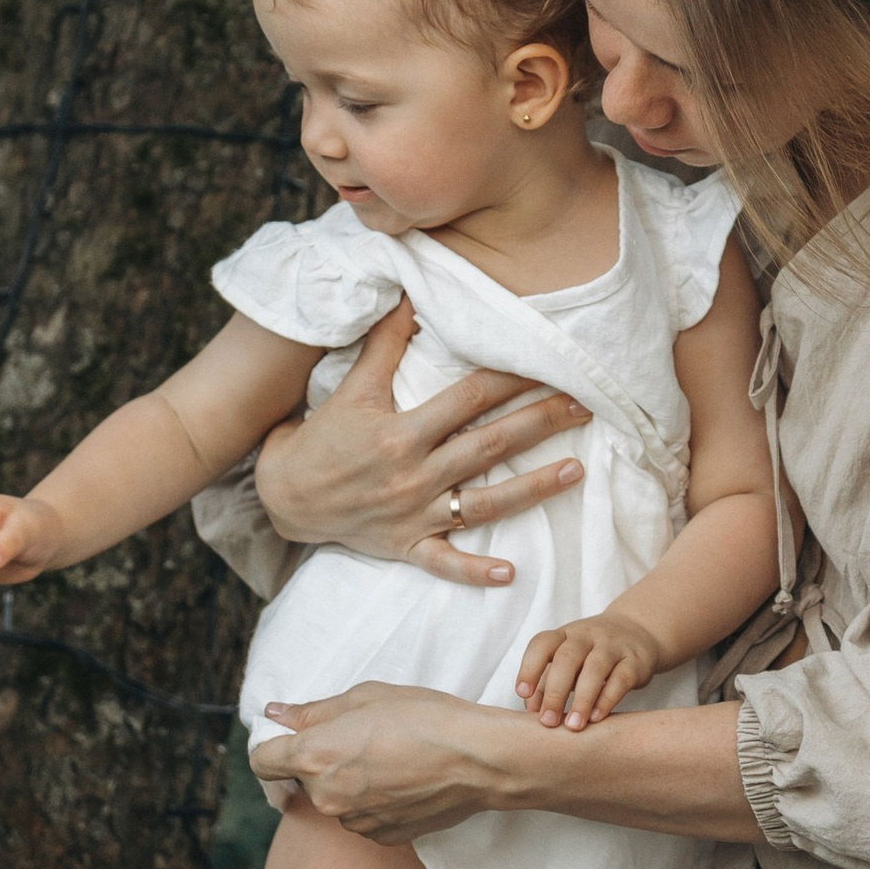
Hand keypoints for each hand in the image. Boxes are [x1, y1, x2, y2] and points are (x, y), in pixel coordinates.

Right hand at [253, 302, 589, 586]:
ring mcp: (413, 515)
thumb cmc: (322, 438)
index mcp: (401, 432)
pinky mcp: (407, 547)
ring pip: (483, 503)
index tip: (551, 364)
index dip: (513, 378)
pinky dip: (476, 571)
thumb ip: (385, 343)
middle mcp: (413, 474)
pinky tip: (513, 573)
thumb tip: (411, 295)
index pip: (470, 398)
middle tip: (585, 406)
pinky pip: (445, 563)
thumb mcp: (352, 387)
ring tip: (577, 470)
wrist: (284, 497)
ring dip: (533, 489)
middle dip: (540, 424)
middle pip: (489, 446)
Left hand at [253, 682, 530, 843]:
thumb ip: (314, 711)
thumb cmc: (425, 718)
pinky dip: (376, 802)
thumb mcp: (366, 697)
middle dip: (322, 760)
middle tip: (362, 737)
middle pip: (304, 780)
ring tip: (392, 758)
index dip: (273, 746)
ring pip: (336, 800)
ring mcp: (354, 822)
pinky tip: (406, 782)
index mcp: (314, 756)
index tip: (292, 736)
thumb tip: (276, 714)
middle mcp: (325, 797)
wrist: (478, 761)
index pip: (262, 762)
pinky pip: (364, 817)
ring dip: (350, 783)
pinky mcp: (381, 837)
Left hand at [517, 611, 661, 730]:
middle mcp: (586, 636)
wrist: (638, 631)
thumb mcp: (568, 661)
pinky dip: (607, 699)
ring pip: (595, 669)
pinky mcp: (635, 661)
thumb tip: (531, 711)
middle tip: (548, 721)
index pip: (542, 644)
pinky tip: (596, 718)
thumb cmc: (591, 653)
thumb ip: (546, 683)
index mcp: (564, 635)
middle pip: (567, 658)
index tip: (522, 693)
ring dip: (582, 699)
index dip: (529, 667)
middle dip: (555, 691)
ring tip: (573, 726)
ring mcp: (612, 646)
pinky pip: (620, 679)